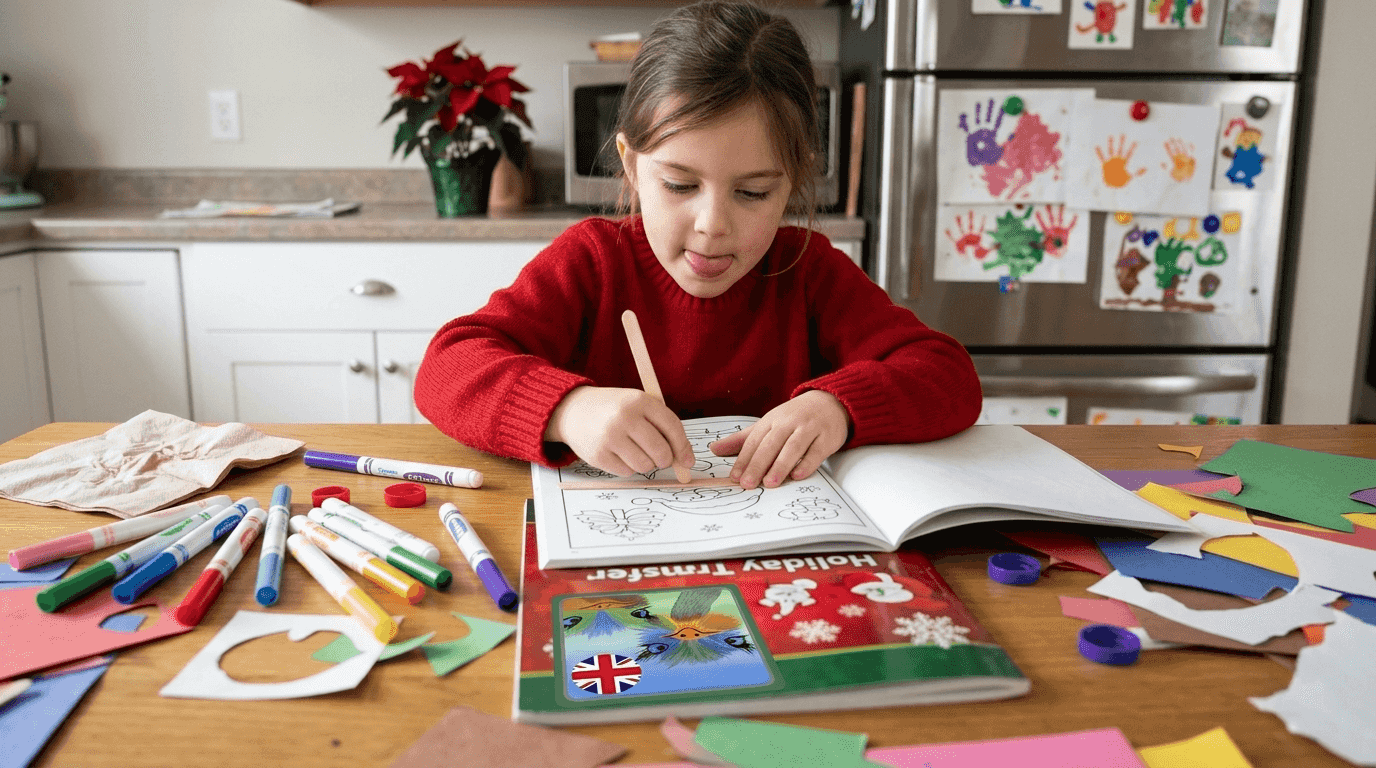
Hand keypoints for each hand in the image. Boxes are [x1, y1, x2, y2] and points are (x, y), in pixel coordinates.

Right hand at [545, 386, 694, 477]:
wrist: (573, 410)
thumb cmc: (614, 409)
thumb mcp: (638, 405)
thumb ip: (662, 426)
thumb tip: (685, 459)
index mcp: (639, 400)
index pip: (672, 427)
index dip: (683, 447)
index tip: (688, 460)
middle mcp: (624, 418)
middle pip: (661, 451)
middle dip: (666, 460)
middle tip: (661, 458)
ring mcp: (609, 437)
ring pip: (645, 466)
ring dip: (646, 464)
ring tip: (636, 452)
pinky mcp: (598, 455)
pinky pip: (627, 472)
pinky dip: (628, 467)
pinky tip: (620, 454)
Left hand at [709, 390, 849, 489]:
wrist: (831, 403)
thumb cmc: (795, 418)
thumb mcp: (768, 424)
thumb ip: (742, 439)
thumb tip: (714, 450)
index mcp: (772, 420)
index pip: (754, 440)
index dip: (743, 459)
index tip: (735, 477)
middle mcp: (789, 422)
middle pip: (771, 444)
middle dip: (758, 464)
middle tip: (748, 484)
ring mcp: (809, 428)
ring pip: (793, 447)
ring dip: (780, 465)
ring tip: (770, 483)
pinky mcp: (827, 437)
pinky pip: (816, 451)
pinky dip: (807, 463)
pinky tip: (797, 475)